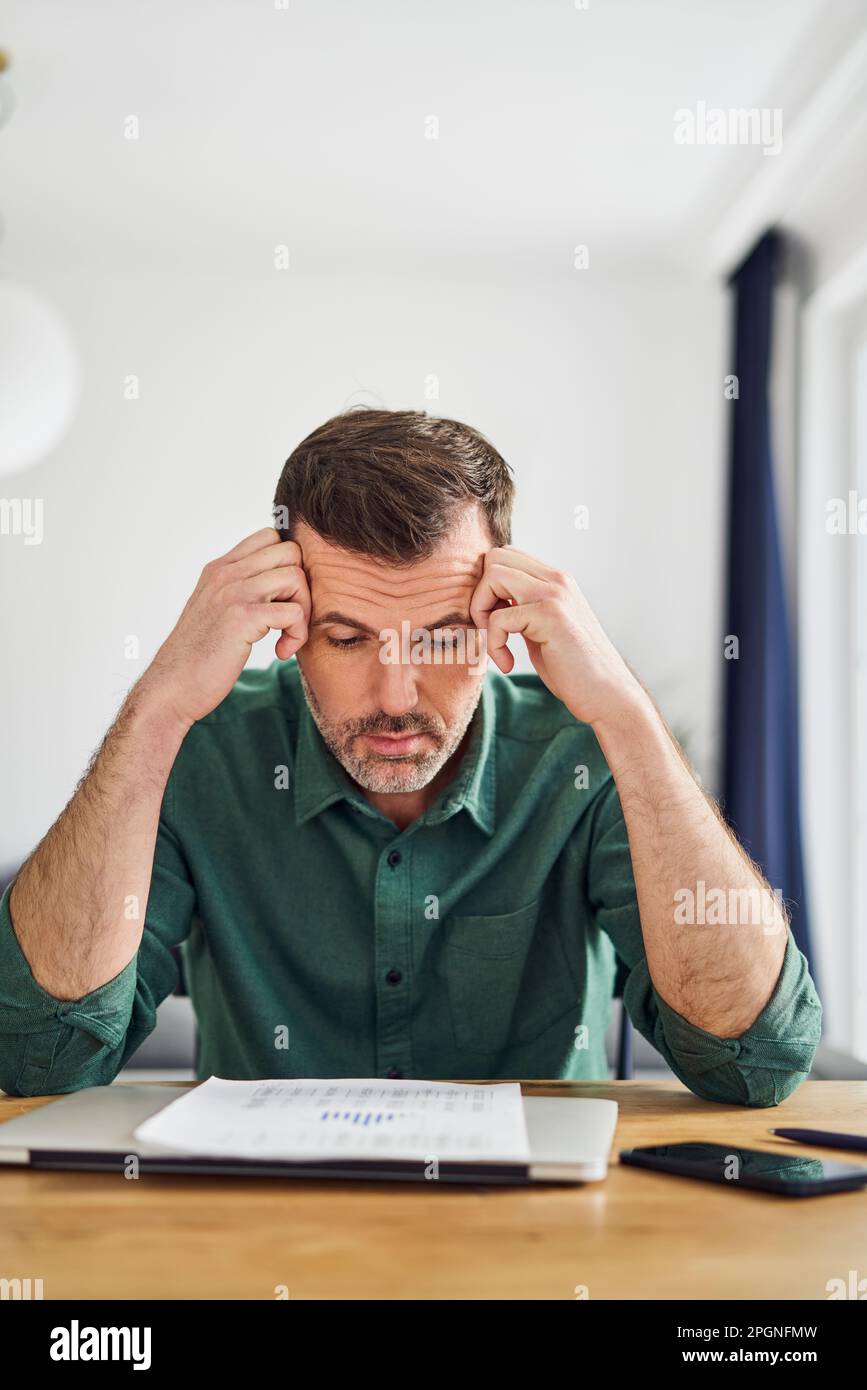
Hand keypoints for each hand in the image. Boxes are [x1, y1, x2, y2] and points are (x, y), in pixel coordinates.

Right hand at [137, 527, 309, 728]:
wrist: (171, 686)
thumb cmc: (197, 656)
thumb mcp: (214, 610)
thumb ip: (238, 590)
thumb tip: (276, 584)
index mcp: (220, 569)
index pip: (270, 536)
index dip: (288, 565)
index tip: (282, 598)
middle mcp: (226, 574)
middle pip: (290, 552)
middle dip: (301, 586)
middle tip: (289, 618)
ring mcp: (233, 593)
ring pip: (296, 578)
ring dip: (303, 611)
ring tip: (287, 637)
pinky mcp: (243, 618)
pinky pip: (294, 612)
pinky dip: (297, 635)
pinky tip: (280, 651)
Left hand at [469, 546, 641, 726]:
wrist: (606, 694)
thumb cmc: (573, 668)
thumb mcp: (544, 629)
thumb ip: (522, 608)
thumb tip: (489, 601)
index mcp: (556, 580)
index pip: (506, 556)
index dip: (488, 586)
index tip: (493, 619)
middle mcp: (557, 579)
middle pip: (495, 558)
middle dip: (480, 594)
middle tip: (488, 628)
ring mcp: (555, 594)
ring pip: (493, 576)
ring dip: (481, 612)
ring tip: (497, 644)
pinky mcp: (550, 616)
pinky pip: (497, 618)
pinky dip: (494, 644)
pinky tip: (508, 664)